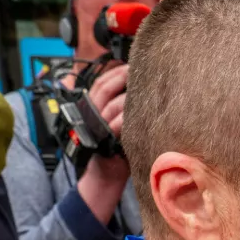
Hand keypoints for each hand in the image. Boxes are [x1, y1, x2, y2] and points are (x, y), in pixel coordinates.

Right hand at [76, 65, 129, 224]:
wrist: (105, 175)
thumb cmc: (114, 149)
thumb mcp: (115, 123)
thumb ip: (119, 106)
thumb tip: (137, 85)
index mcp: (90, 107)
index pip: (101, 82)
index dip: (115, 71)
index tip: (132, 63)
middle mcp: (90, 114)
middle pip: (104, 88)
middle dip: (123, 77)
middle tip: (142, 71)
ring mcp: (96, 127)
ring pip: (113, 105)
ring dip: (131, 96)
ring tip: (149, 89)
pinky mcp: (105, 141)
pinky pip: (118, 124)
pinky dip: (130, 117)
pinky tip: (145, 112)